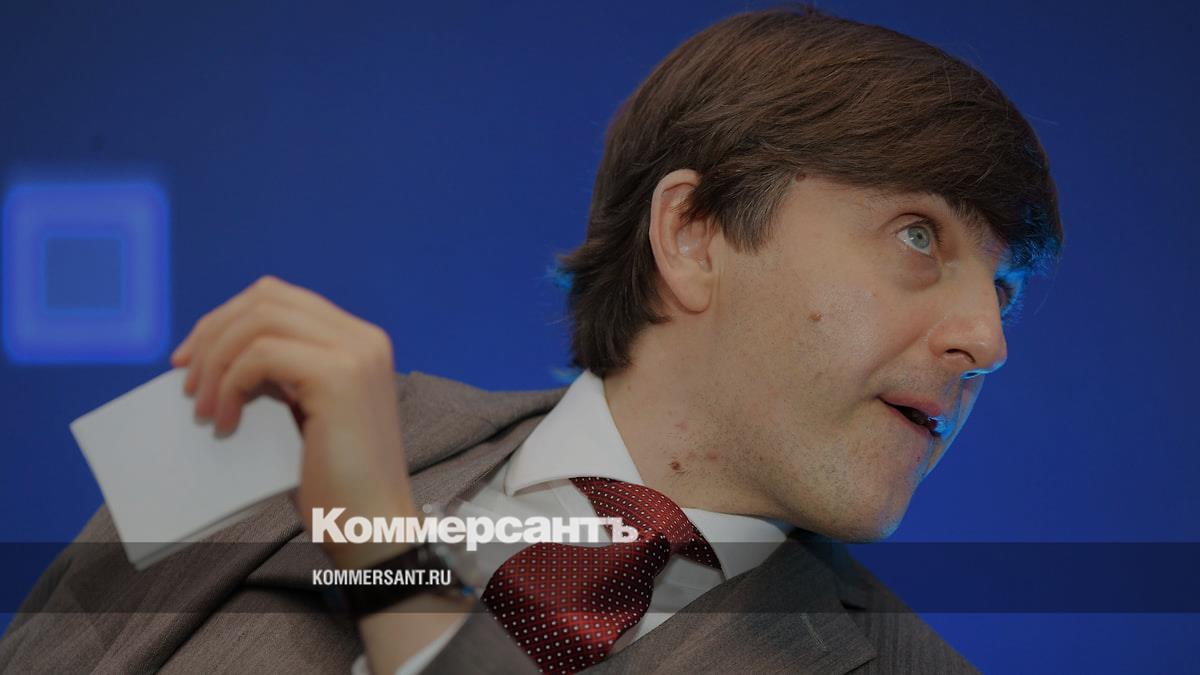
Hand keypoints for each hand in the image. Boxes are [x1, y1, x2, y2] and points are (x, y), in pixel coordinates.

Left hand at [170, 275, 417, 567]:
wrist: (371, 528)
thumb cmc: (335, 483)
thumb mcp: (306, 413)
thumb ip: (281, 377)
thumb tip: (217, 356)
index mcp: (359, 342)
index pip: (280, 299)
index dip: (226, 320)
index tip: (191, 360)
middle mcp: (363, 337)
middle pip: (267, 297)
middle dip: (214, 331)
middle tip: (185, 379)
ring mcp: (356, 353)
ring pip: (260, 320)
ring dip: (216, 360)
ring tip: (202, 408)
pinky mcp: (340, 376)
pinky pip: (261, 355)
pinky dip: (230, 384)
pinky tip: (225, 423)